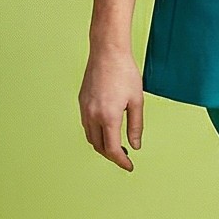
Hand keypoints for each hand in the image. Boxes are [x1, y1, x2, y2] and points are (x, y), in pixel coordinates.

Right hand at [80, 46, 146, 169]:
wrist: (107, 52)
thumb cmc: (125, 73)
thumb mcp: (137, 101)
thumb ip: (136, 126)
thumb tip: (135, 145)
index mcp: (108, 117)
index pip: (112, 149)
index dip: (121, 161)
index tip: (129, 166)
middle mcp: (93, 115)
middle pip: (99, 147)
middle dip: (111, 155)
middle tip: (125, 157)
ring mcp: (85, 108)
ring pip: (90, 137)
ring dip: (102, 145)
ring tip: (116, 145)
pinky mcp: (81, 101)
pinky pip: (86, 125)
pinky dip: (95, 133)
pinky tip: (106, 129)